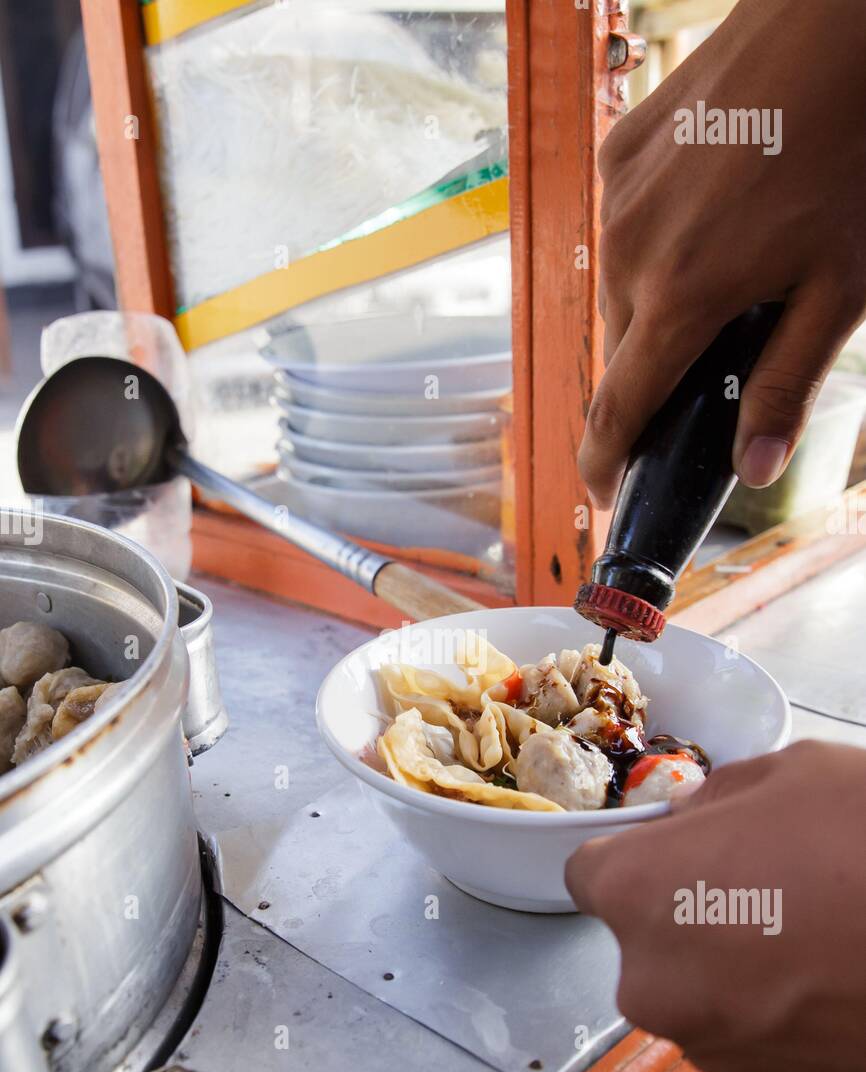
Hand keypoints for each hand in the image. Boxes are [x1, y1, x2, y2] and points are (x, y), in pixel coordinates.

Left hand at [565, 742, 865, 1071]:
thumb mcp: (789, 774)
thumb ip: (714, 800)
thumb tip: (691, 823)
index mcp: (637, 896)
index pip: (588, 876)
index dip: (633, 857)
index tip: (674, 851)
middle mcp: (655, 984)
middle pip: (646, 942)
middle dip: (687, 912)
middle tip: (763, 878)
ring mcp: (717, 1045)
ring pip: (701, 991)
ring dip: (734, 962)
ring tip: (814, 922)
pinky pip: (756, 1030)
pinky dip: (781, 1005)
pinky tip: (837, 968)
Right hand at [580, 0, 865, 508]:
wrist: (839, 27)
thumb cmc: (853, 149)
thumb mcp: (838, 291)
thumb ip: (786, 385)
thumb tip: (754, 465)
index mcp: (680, 294)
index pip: (615, 409)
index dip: (604, 463)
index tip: (602, 491)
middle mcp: (630, 247)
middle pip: (621, 352)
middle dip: (653, 378)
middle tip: (706, 375)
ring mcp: (619, 192)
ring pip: (619, 291)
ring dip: (657, 309)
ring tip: (726, 281)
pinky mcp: (623, 149)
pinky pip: (624, 229)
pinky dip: (656, 248)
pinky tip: (712, 223)